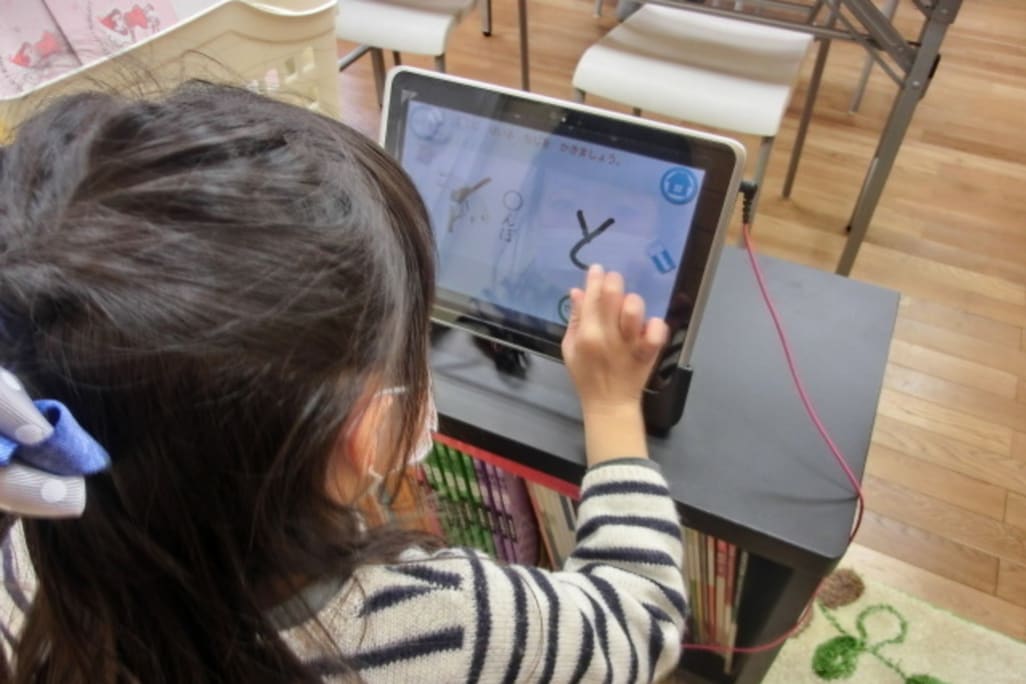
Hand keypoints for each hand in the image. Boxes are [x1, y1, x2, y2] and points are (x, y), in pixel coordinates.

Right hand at [561, 265, 667, 463]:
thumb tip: (578, 290)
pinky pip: (656, 331)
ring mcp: (630, 344)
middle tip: (614, 282)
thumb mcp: (570, 348)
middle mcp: (608, 336)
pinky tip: (649, 325)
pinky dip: (655, 325)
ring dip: (631, 301)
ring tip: (628, 307)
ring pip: (634, 308)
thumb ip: (575, 319)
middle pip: (613, 295)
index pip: (591, 297)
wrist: (608, 403)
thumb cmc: (586, 375)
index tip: (598, 269)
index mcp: (586, 335)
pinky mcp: (647, 353)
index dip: (595, 278)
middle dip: (614, 282)